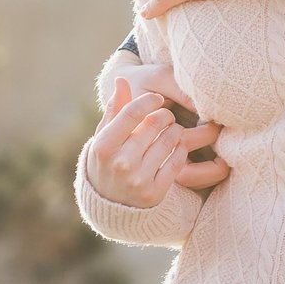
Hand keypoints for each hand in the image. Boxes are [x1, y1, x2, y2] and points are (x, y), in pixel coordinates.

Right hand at [84, 66, 229, 205]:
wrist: (108, 204)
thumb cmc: (107, 160)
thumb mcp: (104, 136)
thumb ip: (115, 109)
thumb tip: (122, 79)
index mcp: (104, 146)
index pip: (132, 112)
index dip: (149, 100)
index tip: (157, 99)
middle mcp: (120, 163)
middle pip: (154, 124)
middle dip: (165, 115)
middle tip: (166, 116)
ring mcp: (138, 180)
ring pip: (169, 141)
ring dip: (175, 131)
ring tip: (172, 129)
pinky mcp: (155, 193)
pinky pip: (177, 161)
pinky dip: (181, 150)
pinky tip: (176, 146)